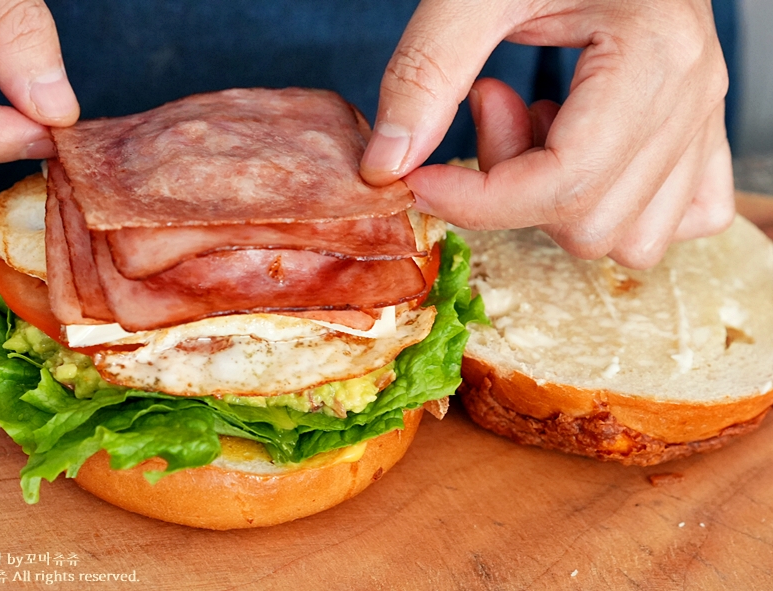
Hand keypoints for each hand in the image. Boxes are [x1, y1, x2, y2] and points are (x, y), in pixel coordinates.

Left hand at [361, 0, 732, 268]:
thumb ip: (425, 72)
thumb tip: (388, 166)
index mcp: (654, 54)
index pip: (564, 184)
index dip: (476, 201)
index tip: (420, 180)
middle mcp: (694, 97)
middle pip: (590, 224)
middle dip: (514, 191)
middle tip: (489, 106)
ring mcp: (705, 121)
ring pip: (629, 237)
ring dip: (559, 201)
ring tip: (536, 121)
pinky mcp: (700, 137)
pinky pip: (677, 218)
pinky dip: (613, 206)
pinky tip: (578, 149)